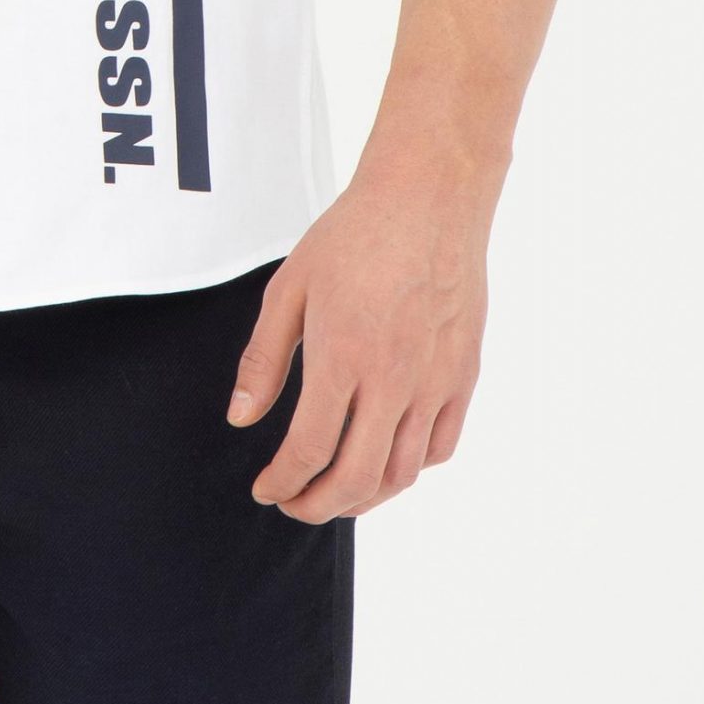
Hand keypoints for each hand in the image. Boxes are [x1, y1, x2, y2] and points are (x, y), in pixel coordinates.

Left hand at [225, 160, 493, 520]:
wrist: (427, 198)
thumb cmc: (353, 235)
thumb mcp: (290, 287)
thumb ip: (264, 359)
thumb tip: (240, 417)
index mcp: (342, 357)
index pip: (308, 451)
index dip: (282, 483)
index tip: (265, 489)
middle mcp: (392, 380)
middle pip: (356, 479)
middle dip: (317, 506)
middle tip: (294, 503)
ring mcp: (434, 383)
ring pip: (401, 474)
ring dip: (363, 498)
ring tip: (335, 491)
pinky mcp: (463, 376)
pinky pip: (439, 448)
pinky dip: (409, 470)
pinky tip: (385, 461)